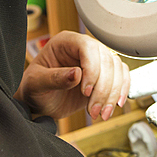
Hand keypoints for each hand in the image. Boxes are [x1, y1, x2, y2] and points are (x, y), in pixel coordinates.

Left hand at [14, 31, 129, 120]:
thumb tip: (76, 74)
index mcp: (65, 42)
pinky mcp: (104, 76)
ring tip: (101, 114)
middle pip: (106, 60)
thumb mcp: (36, 84)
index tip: (85, 91)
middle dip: (104, 89)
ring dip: (113, 94)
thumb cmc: (34, 90)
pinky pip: (121, 77)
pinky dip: (121, 92)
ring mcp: (96, 61)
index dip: (91, 69)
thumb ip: (54, 78)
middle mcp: (83, 48)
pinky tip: (114, 106)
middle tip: (94, 110)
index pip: (87, 47)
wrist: (40, 104)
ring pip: (117, 70)